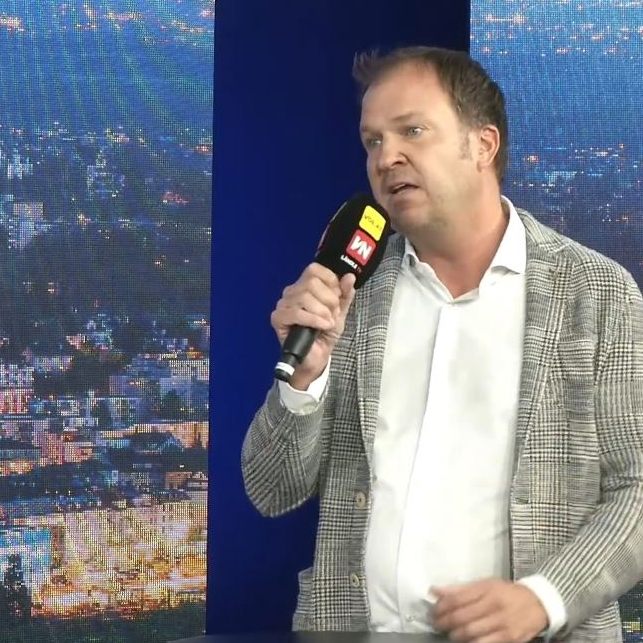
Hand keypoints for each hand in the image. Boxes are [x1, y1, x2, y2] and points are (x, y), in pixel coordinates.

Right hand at [270, 263, 355, 388]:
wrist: (316, 358)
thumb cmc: (325, 334)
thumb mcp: (340, 312)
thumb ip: (345, 294)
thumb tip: (350, 276)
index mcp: (305, 286)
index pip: (314, 269)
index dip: (330, 281)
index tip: (337, 298)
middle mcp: (291, 292)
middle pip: (311, 283)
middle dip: (329, 300)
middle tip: (333, 315)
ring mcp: (283, 305)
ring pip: (304, 297)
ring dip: (322, 312)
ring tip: (327, 323)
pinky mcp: (278, 319)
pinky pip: (296, 313)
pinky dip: (313, 319)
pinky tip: (322, 326)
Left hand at [431, 579, 547, 642]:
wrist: (537, 603)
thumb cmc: (506, 592)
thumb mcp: (484, 584)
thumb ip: (459, 589)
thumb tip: (434, 591)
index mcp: (486, 589)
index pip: (456, 598)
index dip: (441, 606)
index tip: (434, 610)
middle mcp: (493, 605)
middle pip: (462, 617)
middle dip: (445, 622)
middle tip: (437, 624)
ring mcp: (502, 623)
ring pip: (471, 633)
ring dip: (455, 635)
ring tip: (450, 633)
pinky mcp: (509, 638)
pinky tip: (466, 641)